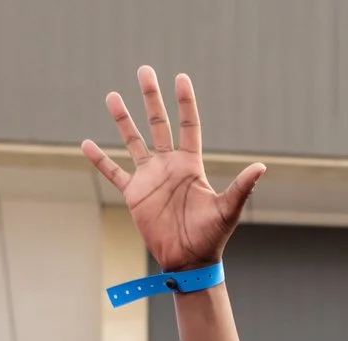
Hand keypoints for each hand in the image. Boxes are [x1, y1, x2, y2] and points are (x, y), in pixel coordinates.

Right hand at [83, 68, 264, 271]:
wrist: (188, 261)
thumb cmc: (211, 237)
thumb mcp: (227, 210)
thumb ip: (240, 187)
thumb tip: (261, 166)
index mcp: (190, 164)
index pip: (187, 125)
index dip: (185, 102)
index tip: (180, 77)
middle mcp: (168, 165)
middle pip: (158, 124)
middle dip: (151, 98)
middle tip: (144, 70)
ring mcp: (149, 178)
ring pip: (133, 141)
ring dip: (122, 120)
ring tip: (112, 96)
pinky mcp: (134, 194)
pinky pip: (114, 173)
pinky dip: (100, 160)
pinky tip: (87, 144)